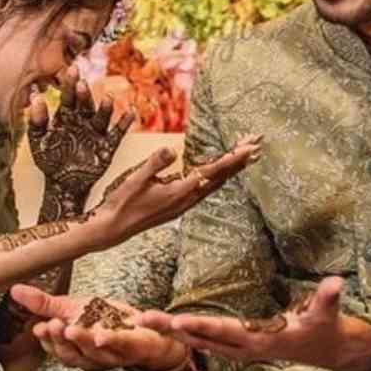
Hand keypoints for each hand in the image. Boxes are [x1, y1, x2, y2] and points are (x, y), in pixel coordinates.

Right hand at [10, 284, 188, 370]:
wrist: (148, 330)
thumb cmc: (107, 321)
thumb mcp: (74, 308)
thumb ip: (45, 304)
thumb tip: (14, 289)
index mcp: (77, 350)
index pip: (58, 349)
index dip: (49, 340)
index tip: (39, 328)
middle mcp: (94, 357)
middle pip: (75, 355)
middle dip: (63, 341)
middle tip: (54, 325)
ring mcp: (116, 354)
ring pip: (97, 354)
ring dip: (85, 341)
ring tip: (74, 328)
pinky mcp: (136, 347)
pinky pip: (126, 345)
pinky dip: (115, 339)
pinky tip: (105, 333)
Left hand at [28, 66, 134, 211]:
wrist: (62, 185)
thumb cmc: (49, 160)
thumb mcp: (38, 141)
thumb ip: (36, 120)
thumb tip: (35, 97)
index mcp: (66, 116)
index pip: (68, 96)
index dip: (70, 83)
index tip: (71, 69)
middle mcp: (83, 120)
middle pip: (85, 104)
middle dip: (84, 94)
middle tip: (82, 83)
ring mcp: (95, 133)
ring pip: (102, 117)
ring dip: (105, 108)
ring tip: (107, 98)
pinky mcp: (107, 146)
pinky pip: (117, 133)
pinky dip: (124, 124)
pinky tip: (130, 113)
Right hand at [88, 134, 261, 249]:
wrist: (113, 228)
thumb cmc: (123, 203)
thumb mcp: (136, 179)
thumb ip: (155, 163)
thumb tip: (172, 148)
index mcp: (180, 192)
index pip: (214, 171)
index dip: (233, 157)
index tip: (251, 146)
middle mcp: (187, 199)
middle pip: (221, 176)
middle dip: (240, 159)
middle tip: (257, 142)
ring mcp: (184, 204)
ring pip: (215, 183)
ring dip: (232, 167)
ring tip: (247, 154)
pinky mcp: (179, 205)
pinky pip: (205, 189)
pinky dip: (218, 176)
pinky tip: (220, 171)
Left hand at [135, 277, 370, 370]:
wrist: (329, 349)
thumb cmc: (325, 327)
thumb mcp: (327, 312)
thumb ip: (328, 297)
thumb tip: (337, 282)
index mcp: (260, 339)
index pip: (224, 331)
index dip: (200, 327)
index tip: (175, 322)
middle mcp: (244, 348)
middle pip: (201, 338)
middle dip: (171, 329)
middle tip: (140, 319)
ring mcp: (240, 350)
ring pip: (199, 342)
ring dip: (171, 332)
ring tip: (142, 321)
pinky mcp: (238, 347)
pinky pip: (206, 342)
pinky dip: (185, 336)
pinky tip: (168, 328)